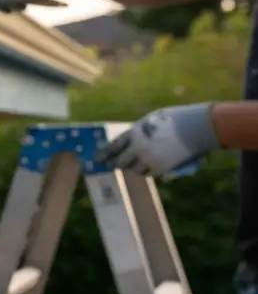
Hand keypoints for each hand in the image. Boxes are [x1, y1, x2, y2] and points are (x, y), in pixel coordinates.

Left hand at [95, 103, 218, 176]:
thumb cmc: (175, 120)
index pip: (113, 146)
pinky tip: (149, 168)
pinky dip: (147, 171)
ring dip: (133, 167)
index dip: (104, 154)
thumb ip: (139, 132)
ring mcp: (149, 158)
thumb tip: (131, 142)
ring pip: (134, 169)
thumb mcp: (151, 120)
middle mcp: (138, 147)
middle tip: (114, 164)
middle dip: (116, 163)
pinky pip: (148, 173)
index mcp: (135, 132)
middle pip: (120, 162)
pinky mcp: (161, 167)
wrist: (196, 127)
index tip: (97, 159)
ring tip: (135, 164)